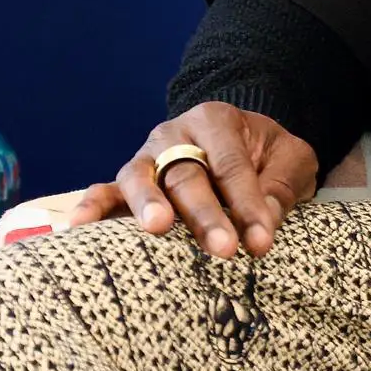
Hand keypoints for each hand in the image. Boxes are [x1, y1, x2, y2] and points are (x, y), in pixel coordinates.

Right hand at [55, 103, 323, 258]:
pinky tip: (79, 225)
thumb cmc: (266, 156)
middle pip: (186, 174)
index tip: (261, 241)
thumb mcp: (291, 159)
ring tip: (157, 228)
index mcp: (216, 121)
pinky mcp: (128, 182)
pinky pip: (106, 191)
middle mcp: (174, 135)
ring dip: (148, 204)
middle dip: (205, 214)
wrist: (238, 142)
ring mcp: (146, 158)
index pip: (231, 164)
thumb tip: (264, 219)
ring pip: (140, 178)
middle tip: (223, 249)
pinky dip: (93, 206)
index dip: (247, 203)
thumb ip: (282, 184)